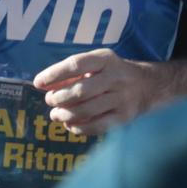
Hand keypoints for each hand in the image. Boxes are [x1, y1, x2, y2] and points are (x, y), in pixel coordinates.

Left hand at [35, 48, 162, 136]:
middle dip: (59, 98)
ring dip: (65, 114)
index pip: (75, 64)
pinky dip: (80, 128)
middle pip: (81, 91)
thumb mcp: (95, 64)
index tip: (38, 83)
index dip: (53, 74)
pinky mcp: (125, 117)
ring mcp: (123, 98)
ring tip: (56, 114)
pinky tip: (70, 125)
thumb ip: (70, 73)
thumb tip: (42, 85)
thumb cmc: (110, 73)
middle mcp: (116, 77)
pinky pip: (99, 126)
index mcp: (105, 59)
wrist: (149, 85)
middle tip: (49, 100)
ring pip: (88, 110)